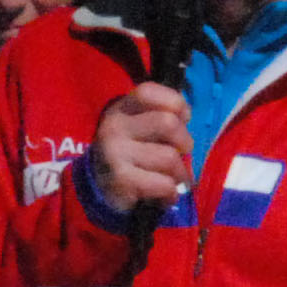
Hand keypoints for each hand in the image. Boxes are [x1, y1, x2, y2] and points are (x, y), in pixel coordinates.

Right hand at [91, 85, 192, 213]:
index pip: (148, 91)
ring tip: (175, 178)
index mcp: (122, 108)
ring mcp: (115, 152)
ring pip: (169, 158)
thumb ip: (161, 114)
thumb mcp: (140, 126)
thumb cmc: (132, 151)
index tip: (183, 118)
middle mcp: (115, 126)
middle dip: (185, 141)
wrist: (100, 187)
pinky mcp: (121, 179)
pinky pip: (164, 184)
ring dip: (180, 173)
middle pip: (168, 123)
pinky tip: (167, 194)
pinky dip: (172, 192)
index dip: (175, 102)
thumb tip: (186, 116)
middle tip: (182, 152)